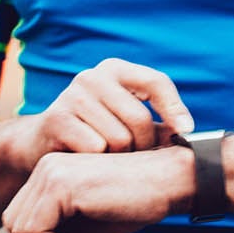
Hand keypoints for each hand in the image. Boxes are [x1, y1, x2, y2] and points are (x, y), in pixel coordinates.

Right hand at [2, 58, 193, 170]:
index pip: (157, 82)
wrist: (40, 146)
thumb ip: (155, 122)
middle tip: (134, 159)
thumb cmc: (94, 135)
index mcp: (114, 70)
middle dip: (142, 147)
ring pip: (119, 138)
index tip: (186, 133)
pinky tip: (88, 162)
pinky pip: (96, 148)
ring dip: (118, 158)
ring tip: (108, 159)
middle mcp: (93, 76)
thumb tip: (193, 134)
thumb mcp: (124, 120)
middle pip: (139, 119)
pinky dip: (97, 162)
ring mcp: (72, 94)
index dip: (175, 109)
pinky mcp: (57, 118)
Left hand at [3, 148, 193, 232]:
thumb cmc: (135, 202)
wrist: (170, 181)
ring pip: (19, 228)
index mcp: (51, 171)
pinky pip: (34, 230)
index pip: (18, 213)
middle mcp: (46, 167)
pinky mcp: (61, 186)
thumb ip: (58, 232)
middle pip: (13, 221)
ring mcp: (51, 173)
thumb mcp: (88, 222)